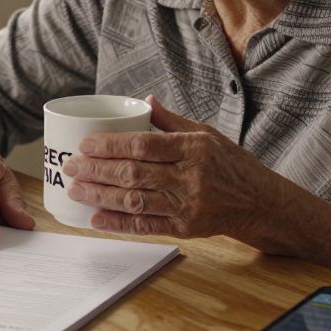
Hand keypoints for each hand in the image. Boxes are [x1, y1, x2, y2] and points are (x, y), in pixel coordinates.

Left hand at [62, 95, 274, 238]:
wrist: (260, 202)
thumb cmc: (230, 164)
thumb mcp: (207, 134)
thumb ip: (172, 121)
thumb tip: (145, 101)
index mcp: (193, 148)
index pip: (143, 145)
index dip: (111, 145)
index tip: (85, 144)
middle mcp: (190, 177)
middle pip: (134, 174)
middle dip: (96, 170)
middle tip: (70, 166)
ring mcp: (187, 205)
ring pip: (135, 201)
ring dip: (100, 196)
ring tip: (75, 189)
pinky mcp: (185, 229)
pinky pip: (146, 226)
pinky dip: (118, 223)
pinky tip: (95, 218)